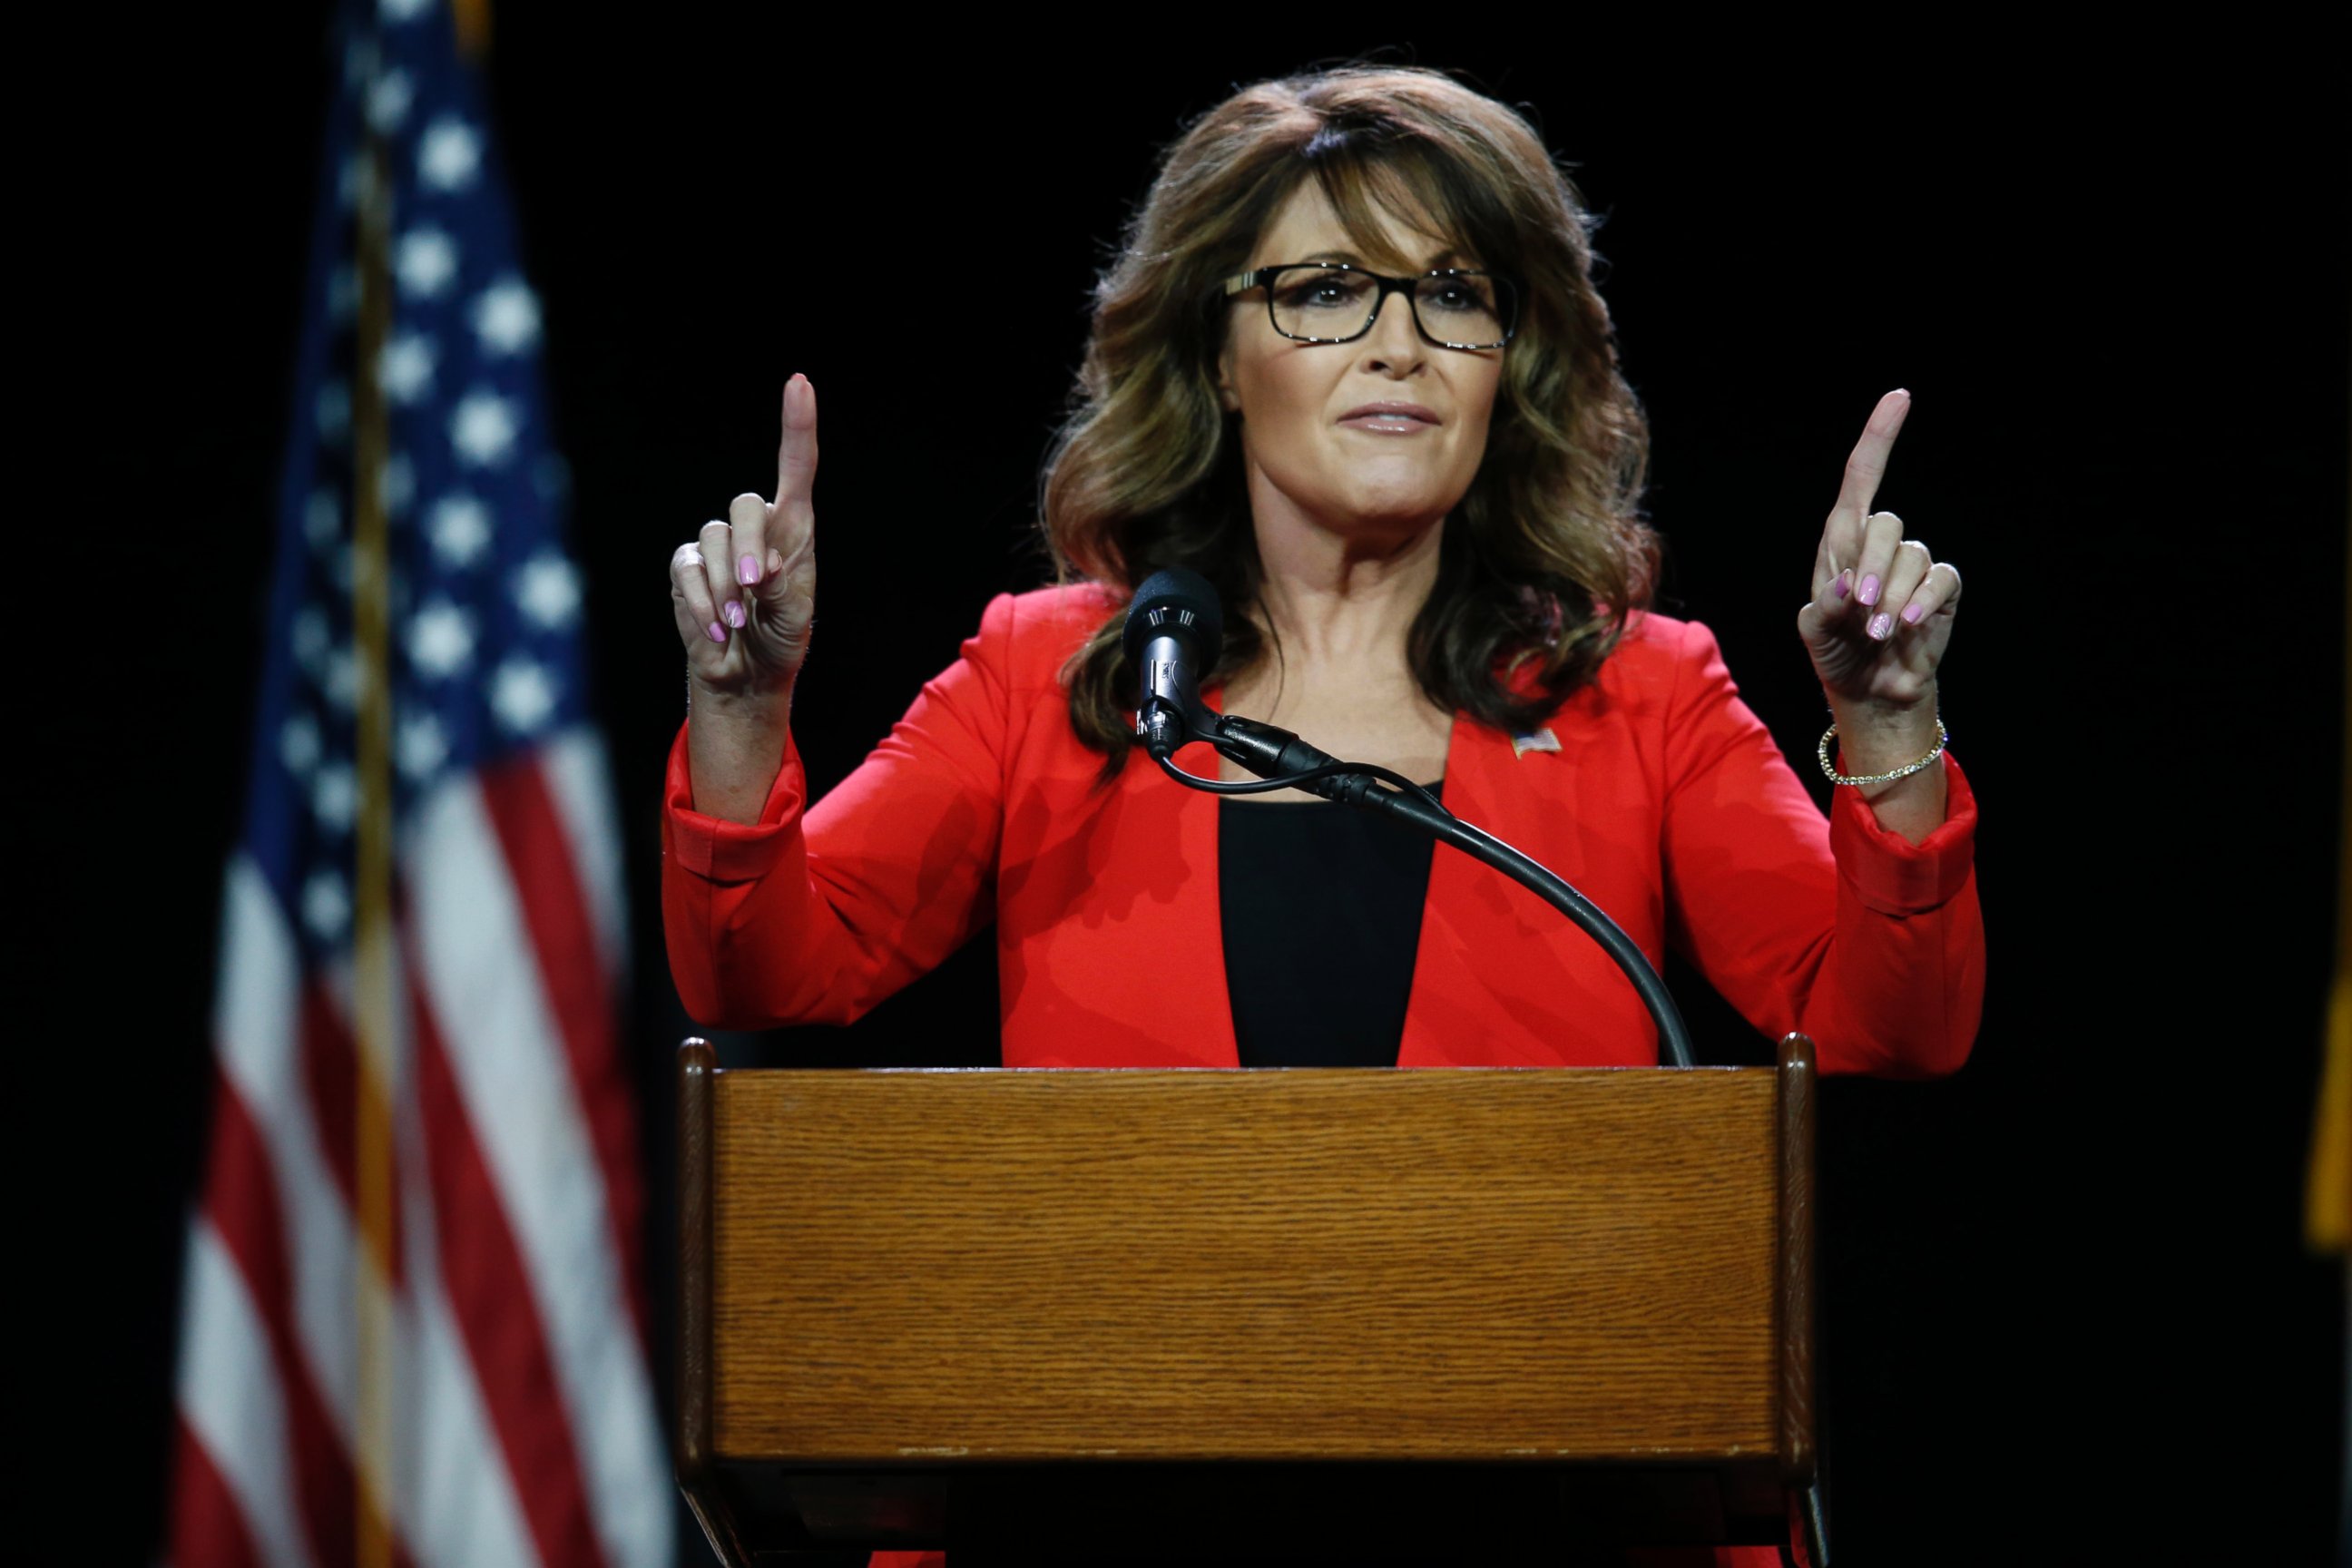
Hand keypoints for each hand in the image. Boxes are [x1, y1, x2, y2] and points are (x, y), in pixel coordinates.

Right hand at [670, 374, 818, 696]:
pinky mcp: (687, 569)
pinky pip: (687, 570)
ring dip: (727, 586)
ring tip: (739, 622)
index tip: (799, 384)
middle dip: (750, 545)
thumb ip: (784, 588)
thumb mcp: (796, 616)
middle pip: (745, 504)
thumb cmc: (780, 639)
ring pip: (714, 539)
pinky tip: (717, 630)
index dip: (797, 425)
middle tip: (756, 586)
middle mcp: (755, 528)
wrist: (746, 675)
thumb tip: (761, 565)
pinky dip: (702, 604)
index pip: (797, 467)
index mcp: (794, 529)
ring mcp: (717, 547)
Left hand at [1797, 390, 1962, 712]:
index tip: (1899, 397)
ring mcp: (1913, 565)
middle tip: (1860, 609)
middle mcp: (1879, 545)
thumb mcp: (1814, 633)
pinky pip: (1940, 578)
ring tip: (1877, 633)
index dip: (1879, 436)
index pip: (1861, 478)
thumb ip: (1824, 608)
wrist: (1868, 690)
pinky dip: (1923, 600)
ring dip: (1892, 597)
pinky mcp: (1941, 589)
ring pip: (1912, 556)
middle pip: (1886, 523)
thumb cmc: (1835, 652)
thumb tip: (1849, 586)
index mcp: (1842, 541)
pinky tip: (1909, 624)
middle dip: (1872, 566)